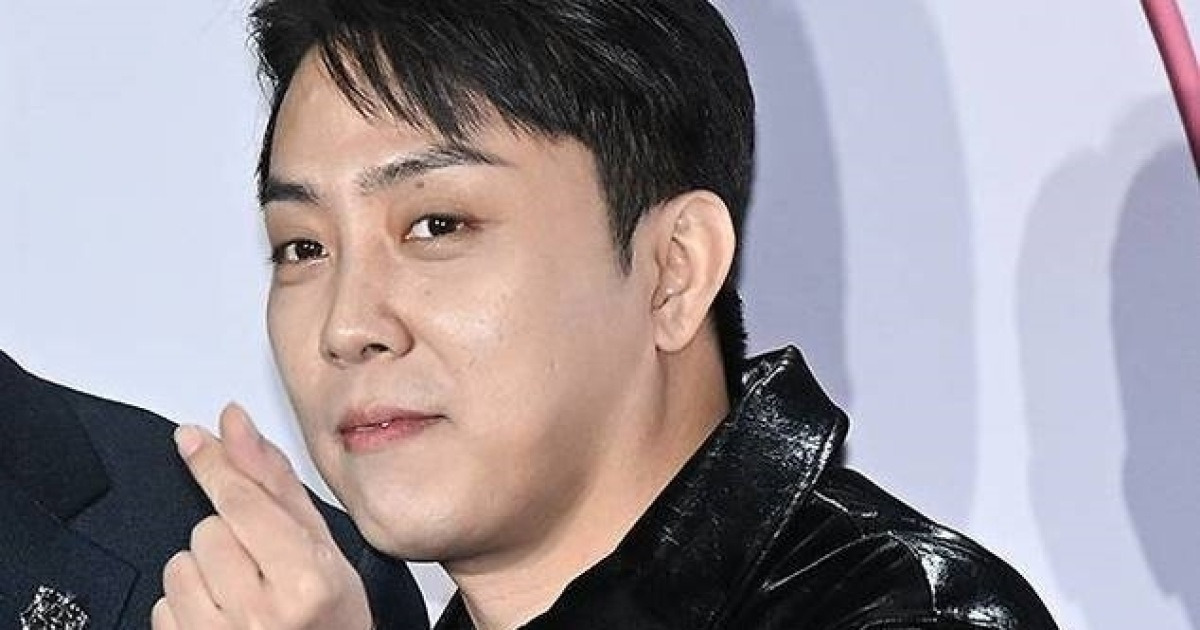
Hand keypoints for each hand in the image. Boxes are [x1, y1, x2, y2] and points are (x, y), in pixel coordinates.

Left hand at [151, 404, 373, 629]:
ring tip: (241, 593)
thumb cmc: (330, 615)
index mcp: (306, 580)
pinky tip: (221, 616)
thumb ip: (274, 484)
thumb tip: (235, 425)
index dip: (215, 466)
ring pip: (179, 566)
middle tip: (261, 564)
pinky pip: (163, 606)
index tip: (191, 438)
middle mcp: (262, 614)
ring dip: (203, 571)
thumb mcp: (323, 548)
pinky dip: (186, 605)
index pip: (243, 504)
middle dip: (228, 537)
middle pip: (208, 531)